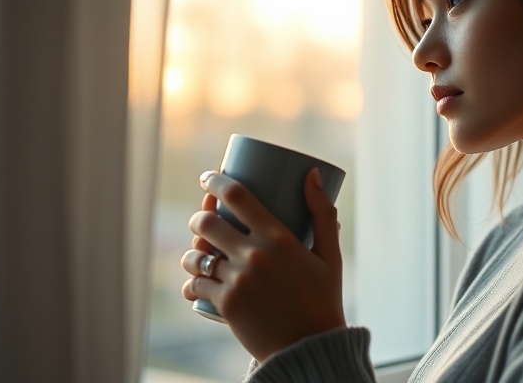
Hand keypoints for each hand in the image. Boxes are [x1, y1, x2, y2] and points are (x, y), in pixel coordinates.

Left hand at [180, 168, 345, 362]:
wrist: (311, 347)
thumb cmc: (322, 299)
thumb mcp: (329, 255)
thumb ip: (323, 214)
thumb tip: (311, 174)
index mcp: (279, 237)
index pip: (237, 196)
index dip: (216, 181)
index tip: (209, 177)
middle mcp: (255, 255)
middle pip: (207, 222)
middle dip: (199, 217)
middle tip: (203, 221)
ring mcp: (238, 281)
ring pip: (196, 256)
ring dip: (192, 253)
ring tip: (198, 255)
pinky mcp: (227, 305)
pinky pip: (196, 286)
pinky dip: (193, 284)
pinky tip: (194, 283)